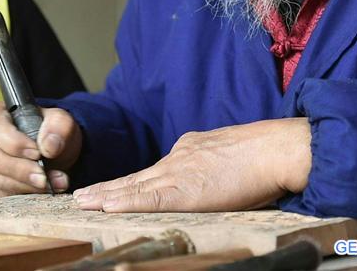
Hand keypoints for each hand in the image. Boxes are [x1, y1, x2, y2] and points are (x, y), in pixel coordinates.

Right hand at [0, 102, 82, 196]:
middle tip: (44, 178)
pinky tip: (37, 192)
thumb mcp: (60, 122)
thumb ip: (59, 127)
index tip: (38, 154)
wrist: (48, 152)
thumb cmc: (49, 132)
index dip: (16, 144)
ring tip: (48, 186)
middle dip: (20, 171)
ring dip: (23, 186)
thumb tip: (49, 147)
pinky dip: (18, 195)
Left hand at [73, 118, 310, 211]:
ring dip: (106, 196)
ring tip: (82, 201)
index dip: (128, 182)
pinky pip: (149, 199)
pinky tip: (107, 207)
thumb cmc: (264, 156)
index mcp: (190, 149)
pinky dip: (126, 203)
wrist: (275, 150)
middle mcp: (179, 157)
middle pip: (136, 177)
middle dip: (107, 188)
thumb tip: (207, 179)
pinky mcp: (185, 190)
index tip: (109, 189)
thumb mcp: (229, 155)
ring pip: (134, 187)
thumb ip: (211, 165)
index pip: (153, 171)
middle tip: (81, 195)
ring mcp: (179, 171)